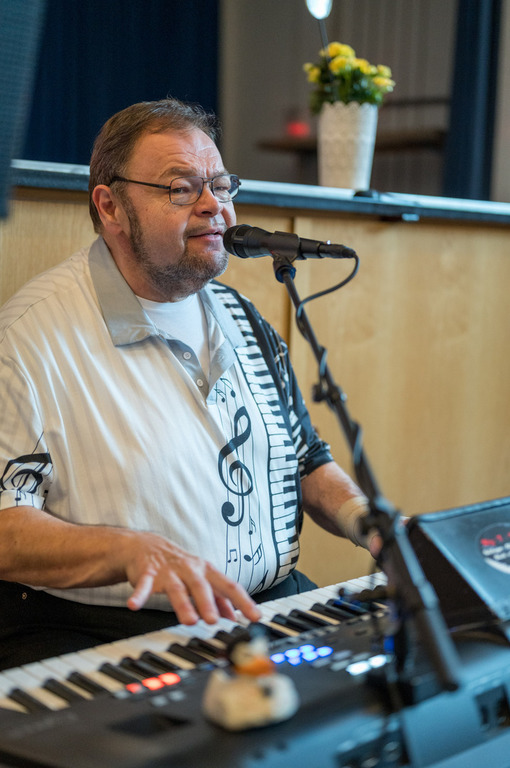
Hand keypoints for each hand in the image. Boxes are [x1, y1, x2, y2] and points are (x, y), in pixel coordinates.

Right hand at [122, 531, 260, 625]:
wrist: (148, 546)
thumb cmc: (181, 566)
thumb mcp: (203, 578)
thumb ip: (219, 598)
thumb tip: (236, 617)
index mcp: (207, 572)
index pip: (229, 586)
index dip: (243, 602)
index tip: (255, 617)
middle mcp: (190, 570)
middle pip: (202, 586)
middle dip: (209, 603)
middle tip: (214, 621)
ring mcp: (169, 572)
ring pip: (177, 589)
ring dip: (183, 605)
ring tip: (189, 621)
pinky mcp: (148, 574)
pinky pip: (143, 586)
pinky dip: (139, 595)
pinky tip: (134, 605)